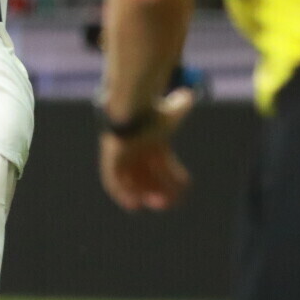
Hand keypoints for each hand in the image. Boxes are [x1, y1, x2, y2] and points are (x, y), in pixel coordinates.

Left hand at [98, 87, 195, 210]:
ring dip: (144, 194)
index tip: (186, 187)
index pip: (164, 164)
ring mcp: (122, 155)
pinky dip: (122, 194)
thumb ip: (181, 103)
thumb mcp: (172, 108)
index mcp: (152, 141)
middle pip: (147, 175)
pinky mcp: (111, 159)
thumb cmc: (153, 110)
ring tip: (157, 204)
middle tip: (168, 203)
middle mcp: (136, 150)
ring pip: (132, 180)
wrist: (132, 108)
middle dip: (160, 189)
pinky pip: (114, 182)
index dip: (175, 177)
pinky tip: (134, 205)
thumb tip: (189, 95)